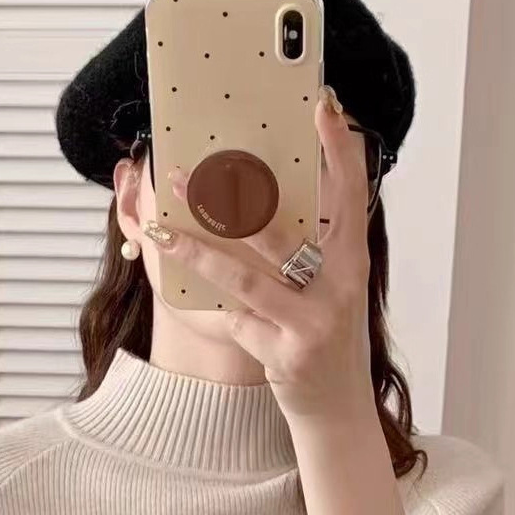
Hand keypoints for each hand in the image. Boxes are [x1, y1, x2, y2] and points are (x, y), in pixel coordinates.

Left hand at [156, 90, 376, 434]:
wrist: (337, 411)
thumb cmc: (325, 337)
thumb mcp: (331, 287)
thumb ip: (312, 245)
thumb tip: (263, 194)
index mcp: (353, 261)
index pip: (350, 193)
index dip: (339, 148)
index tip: (323, 104)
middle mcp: (339, 288)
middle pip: (277, 229)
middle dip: (227, 196)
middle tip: (187, 170)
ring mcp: (312, 323)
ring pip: (243, 276)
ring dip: (197, 249)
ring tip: (160, 229)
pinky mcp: (284, 354)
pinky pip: (236, 319)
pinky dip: (212, 306)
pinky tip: (187, 292)